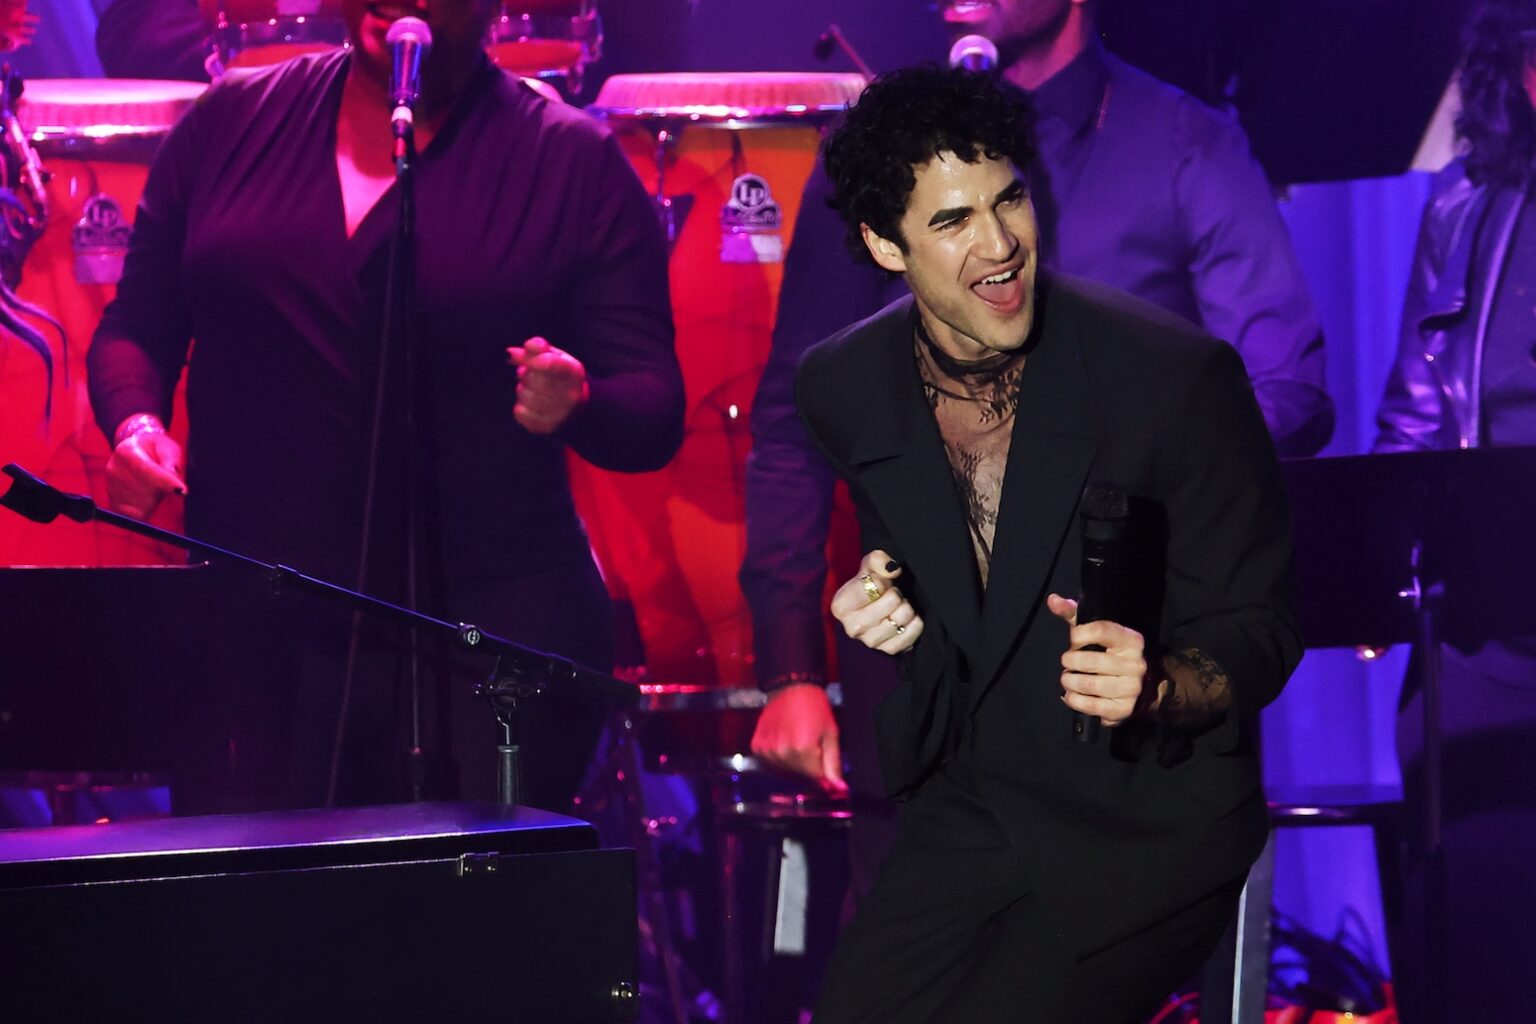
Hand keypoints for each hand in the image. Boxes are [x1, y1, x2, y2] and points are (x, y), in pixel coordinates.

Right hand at [105, 425, 185, 519]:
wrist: (138, 452)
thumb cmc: (156, 450)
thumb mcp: (168, 448)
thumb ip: (171, 460)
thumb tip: (172, 475)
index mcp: (127, 449)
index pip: (145, 469)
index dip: (165, 481)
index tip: (182, 491)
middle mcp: (114, 467)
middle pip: (143, 489)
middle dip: (162, 491)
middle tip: (173, 486)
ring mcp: (111, 485)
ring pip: (138, 504)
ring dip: (155, 501)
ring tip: (157, 488)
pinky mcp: (113, 501)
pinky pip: (132, 515)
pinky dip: (146, 511)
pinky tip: (151, 501)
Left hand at [506, 336, 587, 433]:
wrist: (577, 408)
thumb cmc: (561, 376)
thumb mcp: (555, 356)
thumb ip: (536, 348)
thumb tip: (510, 353)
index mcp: (573, 372)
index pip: (547, 363)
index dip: (529, 358)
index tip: (519, 355)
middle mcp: (570, 395)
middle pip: (531, 378)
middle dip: (526, 373)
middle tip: (533, 375)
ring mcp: (559, 414)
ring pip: (523, 394)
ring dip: (523, 389)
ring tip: (534, 390)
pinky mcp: (547, 427)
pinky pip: (520, 412)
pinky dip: (521, 406)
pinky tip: (532, 404)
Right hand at [750, 683, 846, 793]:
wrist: (791, 687)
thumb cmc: (814, 707)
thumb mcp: (830, 732)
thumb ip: (833, 762)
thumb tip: (839, 787)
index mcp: (803, 750)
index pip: (816, 778)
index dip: (824, 773)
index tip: (826, 765)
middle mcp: (783, 753)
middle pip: (800, 775)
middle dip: (809, 767)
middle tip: (813, 745)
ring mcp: (767, 750)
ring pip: (785, 770)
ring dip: (794, 763)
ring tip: (798, 740)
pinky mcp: (757, 746)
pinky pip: (771, 762)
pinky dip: (779, 757)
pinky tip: (785, 742)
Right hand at [831, 549, 922, 654]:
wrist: (877, 605)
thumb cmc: (870, 585)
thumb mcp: (870, 566)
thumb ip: (878, 560)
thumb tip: (893, 569)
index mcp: (840, 606)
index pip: (871, 587)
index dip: (882, 581)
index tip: (880, 584)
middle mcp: (851, 627)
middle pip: (891, 602)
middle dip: (896, 594)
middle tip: (892, 594)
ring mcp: (870, 642)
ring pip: (901, 618)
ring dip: (906, 608)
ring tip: (898, 606)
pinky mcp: (888, 651)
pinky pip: (910, 634)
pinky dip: (915, 623)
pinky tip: (908, 619)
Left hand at [1047, 593, 1150, 727]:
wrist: (1136, 684)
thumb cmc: (1108, 653)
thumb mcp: (1094, 631)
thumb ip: (1073, 614)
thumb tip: (1052, 600)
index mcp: (1130, 640)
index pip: (1100, 630)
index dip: (1079, 635)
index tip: (1074, 639)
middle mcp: (1135, 663)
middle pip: (1090, 660)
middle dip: (1069, 662)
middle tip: (1067, 663)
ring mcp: (1131, 688)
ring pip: (1088, 684)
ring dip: (1069, 682)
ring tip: (1068, 679)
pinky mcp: (1124, 708)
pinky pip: (1091, 706)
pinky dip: (1074, 700)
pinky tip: (1072, 694)